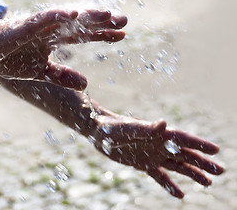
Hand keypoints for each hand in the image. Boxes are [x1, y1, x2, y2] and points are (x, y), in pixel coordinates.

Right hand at [0, 10, 126, 89]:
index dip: (103, 34)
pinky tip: (74, 13)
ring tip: (107, 13)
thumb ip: (62, 76)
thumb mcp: (42, 72)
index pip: (84, 35)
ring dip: (87, 15)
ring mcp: (39, 26)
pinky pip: (43, 19)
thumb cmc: (11, 58)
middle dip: (102, 22)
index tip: (122, 35)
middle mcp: (51, 30)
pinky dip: (58, 16)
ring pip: (67, 18)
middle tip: (124, 20)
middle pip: (81, 24)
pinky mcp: (24, 26)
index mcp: (56, 40)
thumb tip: (86, 84)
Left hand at [93, 115, 223, 197]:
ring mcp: (152, 155)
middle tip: (221, 171)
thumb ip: (146, 128)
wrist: (99, 133)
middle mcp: (158, 145)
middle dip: (202, 162)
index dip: (199, 145)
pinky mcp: (143, 164)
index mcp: (158, 134)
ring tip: (208, 183)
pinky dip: (169, 185)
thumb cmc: (112, 127)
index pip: (183, 139)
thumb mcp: (128, 128)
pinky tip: (180, 195)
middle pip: (185, 154)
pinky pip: (159, 177)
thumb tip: (164, 124)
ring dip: (192, 174)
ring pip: (177, 166)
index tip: (216, 150)